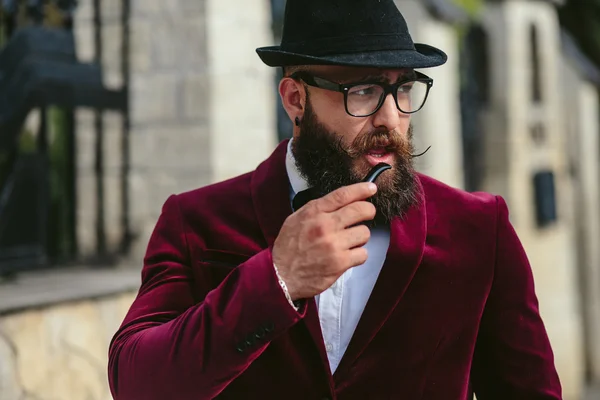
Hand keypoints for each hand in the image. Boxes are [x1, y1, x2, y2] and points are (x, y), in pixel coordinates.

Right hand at [272, 182, 376, 299]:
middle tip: (366, 215)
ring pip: (364, 233)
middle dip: (368, 211)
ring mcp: (334, 244)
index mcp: (314, 212)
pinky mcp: (340, 263)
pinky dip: (358, 256)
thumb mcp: (296, 219)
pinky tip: (347, 256)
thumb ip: (317, 209)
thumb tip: (341, 201)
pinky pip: (363, 254)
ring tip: (349, 242)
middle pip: (361, 210)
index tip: (371, 188)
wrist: (282, 275)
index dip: (361, 189)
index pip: (343, 195)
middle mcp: (325, 225)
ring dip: (359, 237)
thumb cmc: (289, 246)